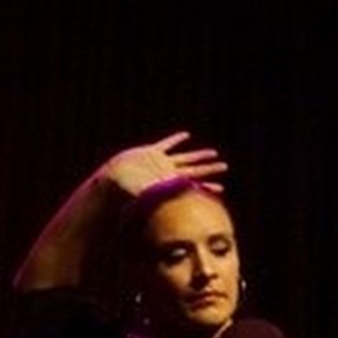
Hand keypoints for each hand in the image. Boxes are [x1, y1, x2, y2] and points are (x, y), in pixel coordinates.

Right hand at [100, 131, 226, 198]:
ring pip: (184, 157)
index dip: (207, 186)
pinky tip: (185, 135)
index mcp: (169, 183)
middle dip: (209, 168)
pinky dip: (175, 139)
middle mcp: (168, 172)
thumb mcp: (146, 193)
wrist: (112, 178)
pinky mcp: (150, 152)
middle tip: (225, 166)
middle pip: (194, 170)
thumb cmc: (127, 189)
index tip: (221, 189)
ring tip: (213, 153)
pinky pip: (166, 144)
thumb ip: (159, 196)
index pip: (193, 185)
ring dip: (198, 155)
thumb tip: (172, 202)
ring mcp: (160, 162)